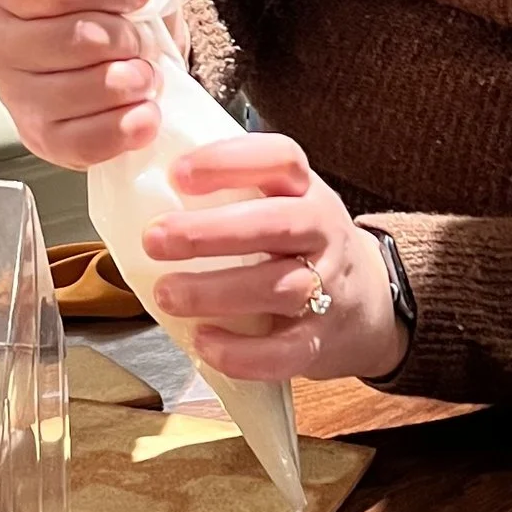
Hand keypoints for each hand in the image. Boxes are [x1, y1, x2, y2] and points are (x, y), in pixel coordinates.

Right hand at [0, 0, 162, 167]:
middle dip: (125, 38)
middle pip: (72, 40)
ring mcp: (15, 97)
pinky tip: (144, 112)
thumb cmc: (108, 6)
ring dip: (131, 81)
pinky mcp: (41, 140)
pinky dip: (126, 127)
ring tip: (146, 74)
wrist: (120, 58)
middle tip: (142, 39)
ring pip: (80, 91)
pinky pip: (85, 140)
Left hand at [141, 134, 410, 385]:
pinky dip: (242, 353)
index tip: (178, 172)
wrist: (367, 303)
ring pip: (280, 287)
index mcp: (305, 190)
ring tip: (166, 294)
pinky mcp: (321, 341)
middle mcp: (322, 232)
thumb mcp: (281, 202)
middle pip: (278, 224)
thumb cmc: (299, 246)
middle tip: (154, 238)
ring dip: (217, 292)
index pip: (280, 159)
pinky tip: (203, 342)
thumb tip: (143, 184)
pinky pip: (286, 351)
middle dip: (212, 232)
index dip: (230, 162)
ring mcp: (328, 288)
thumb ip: (232, 191)